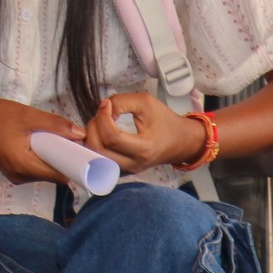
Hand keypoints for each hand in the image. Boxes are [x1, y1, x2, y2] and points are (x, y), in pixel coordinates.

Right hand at [0, 98, 83, 184]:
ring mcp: (15, 175)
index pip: (59, 175)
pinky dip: (43, 156)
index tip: (85, 152)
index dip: (75, 166)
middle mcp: (20, 176)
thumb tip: (81, 134)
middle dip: (66, 159)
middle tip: (73, 138)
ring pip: (45, 170)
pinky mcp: (13, 169)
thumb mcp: (27, 116)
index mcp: (24, 166)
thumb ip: (55, 125)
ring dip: (54, 156)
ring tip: (57, 136)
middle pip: (53, 174)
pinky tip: (43, 140)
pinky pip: (35, 167)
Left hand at [85, 92, 206, 173]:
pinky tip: (101, 132)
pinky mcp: (122, 170)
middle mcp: (133, 164)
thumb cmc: (165, 121)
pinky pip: (99, 161)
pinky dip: (95, 146)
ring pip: (95, 157)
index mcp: (143, 148)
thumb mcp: (146, 102)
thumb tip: (103, 108)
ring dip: (91, 136)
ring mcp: (127, 170)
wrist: (180, 141)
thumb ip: (121, 101)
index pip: (112, 138)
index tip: (106, 104)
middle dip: (93, 127)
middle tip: (102, 113)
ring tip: (101, 122)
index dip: (103, 117)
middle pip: (99, 150)